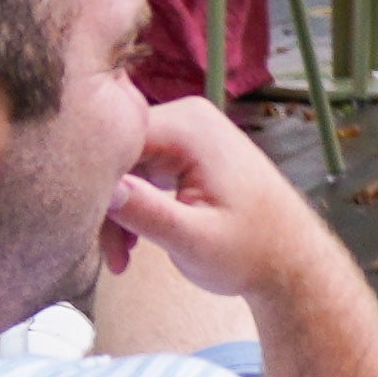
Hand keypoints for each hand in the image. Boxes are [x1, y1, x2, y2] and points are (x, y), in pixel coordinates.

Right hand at [99, 99, 344, 318]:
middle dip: (104, 205)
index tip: (88, 229)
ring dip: (116, 211)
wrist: (289, 259)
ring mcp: (188, 130)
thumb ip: (147, 212)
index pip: (112, 140)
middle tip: (111, 255)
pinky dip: (132, 205)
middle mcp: (187, 117)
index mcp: (190, 127)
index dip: (92, 184)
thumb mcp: (193, 241)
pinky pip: (139, 169)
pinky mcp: (186, 149)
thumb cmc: (252, 253)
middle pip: (115, 153)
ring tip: (122, 257)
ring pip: (122, 165)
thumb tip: (101, 189)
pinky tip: (134, 242)